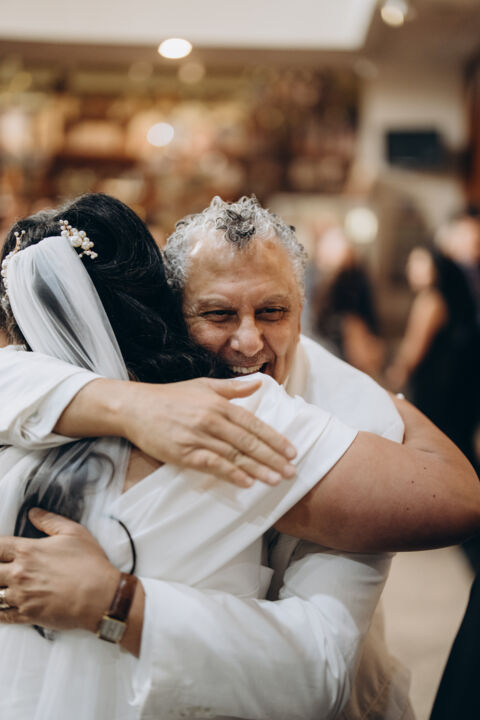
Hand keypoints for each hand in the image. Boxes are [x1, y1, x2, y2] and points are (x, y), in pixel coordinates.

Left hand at [0, 509, 118, 632]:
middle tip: (2, 569)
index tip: (0, 550)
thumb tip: (33, 513)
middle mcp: (19, 573)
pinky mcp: (27, 615)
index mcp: (28, 551)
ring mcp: (21, 596)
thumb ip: (50, 520)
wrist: (101, 596)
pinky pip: (2, 616)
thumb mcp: (74, 533)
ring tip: (3, 586)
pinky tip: (2, 607)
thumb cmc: (90, 564)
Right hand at [115, 377, 296, 486]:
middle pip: (248, 442)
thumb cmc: (170, 396)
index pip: (253, 424)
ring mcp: (198, 437)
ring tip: (276, 480)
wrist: (135, 407)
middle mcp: (211, 420)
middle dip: (272, 458)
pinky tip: (246, 482)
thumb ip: (233, 388)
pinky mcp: (184, 453)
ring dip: (258, 469)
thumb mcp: (203, 385)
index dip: (274, 439)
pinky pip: (212, 465)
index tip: (291, 451)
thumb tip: (258, 383)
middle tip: (292, 471)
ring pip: (234, 455)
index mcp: (219, 404)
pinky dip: (231, 474)